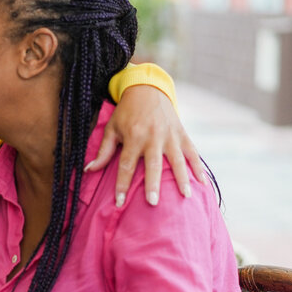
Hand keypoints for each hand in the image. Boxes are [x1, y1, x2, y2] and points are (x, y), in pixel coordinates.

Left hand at [86, 84, 205, 206]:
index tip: (120, 202)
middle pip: (153, 164)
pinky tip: (202, 183)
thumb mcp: (111, 129)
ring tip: (185, 196)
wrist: (147, 89)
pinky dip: (198, 167)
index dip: (122, 184)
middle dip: (153, 184)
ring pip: (177, 160)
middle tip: (153, 202)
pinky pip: (192, 152)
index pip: (126, 165)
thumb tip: (89, 170)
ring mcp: (170, 135)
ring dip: (182, 179)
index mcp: (134, 136)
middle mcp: (153, 137)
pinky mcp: (182, 133)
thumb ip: (103, 151)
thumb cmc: (126, 112)